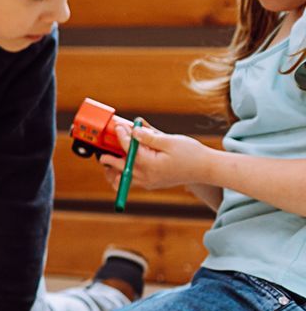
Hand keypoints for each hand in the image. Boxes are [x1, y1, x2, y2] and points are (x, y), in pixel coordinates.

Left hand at [95, 120, 214, 192]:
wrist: (206, 169)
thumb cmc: (191, 153)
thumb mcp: (170, 141)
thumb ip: (149, 137)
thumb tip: (133, 130)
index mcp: (149, 163)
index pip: (127, 147)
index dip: (122, 134)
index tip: (119, 126)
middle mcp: (145, 176)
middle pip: (117, 167)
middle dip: (108, 155)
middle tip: (105, 145)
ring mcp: (147, 182)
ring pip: (120, 179)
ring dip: (112, 169)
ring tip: (110, 157)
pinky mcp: (151, 184)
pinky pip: (130, 183)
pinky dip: (122, 175)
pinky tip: (121, 166)